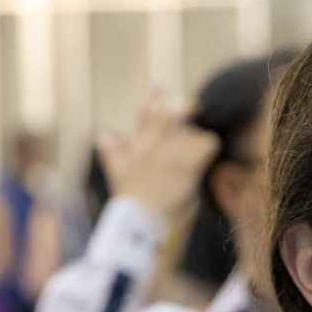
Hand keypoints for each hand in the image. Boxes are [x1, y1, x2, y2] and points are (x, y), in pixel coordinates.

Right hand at [98, 89, 215, 221]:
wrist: (141, 227)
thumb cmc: (133, 206)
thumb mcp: (118, 176)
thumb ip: (113, 153)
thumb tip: (102, 134)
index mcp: (135, 149)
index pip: (143, 118)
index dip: (152, 100)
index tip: (158, 85)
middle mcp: (151, 149)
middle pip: (167, 118)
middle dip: (181, 108)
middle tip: (194, 105)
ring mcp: (168, 157)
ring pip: (189, 130)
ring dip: (195, 135)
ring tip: (199, 144)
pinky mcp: (186, 167)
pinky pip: (204, 143)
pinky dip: (208, 145)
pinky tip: (209, 151)